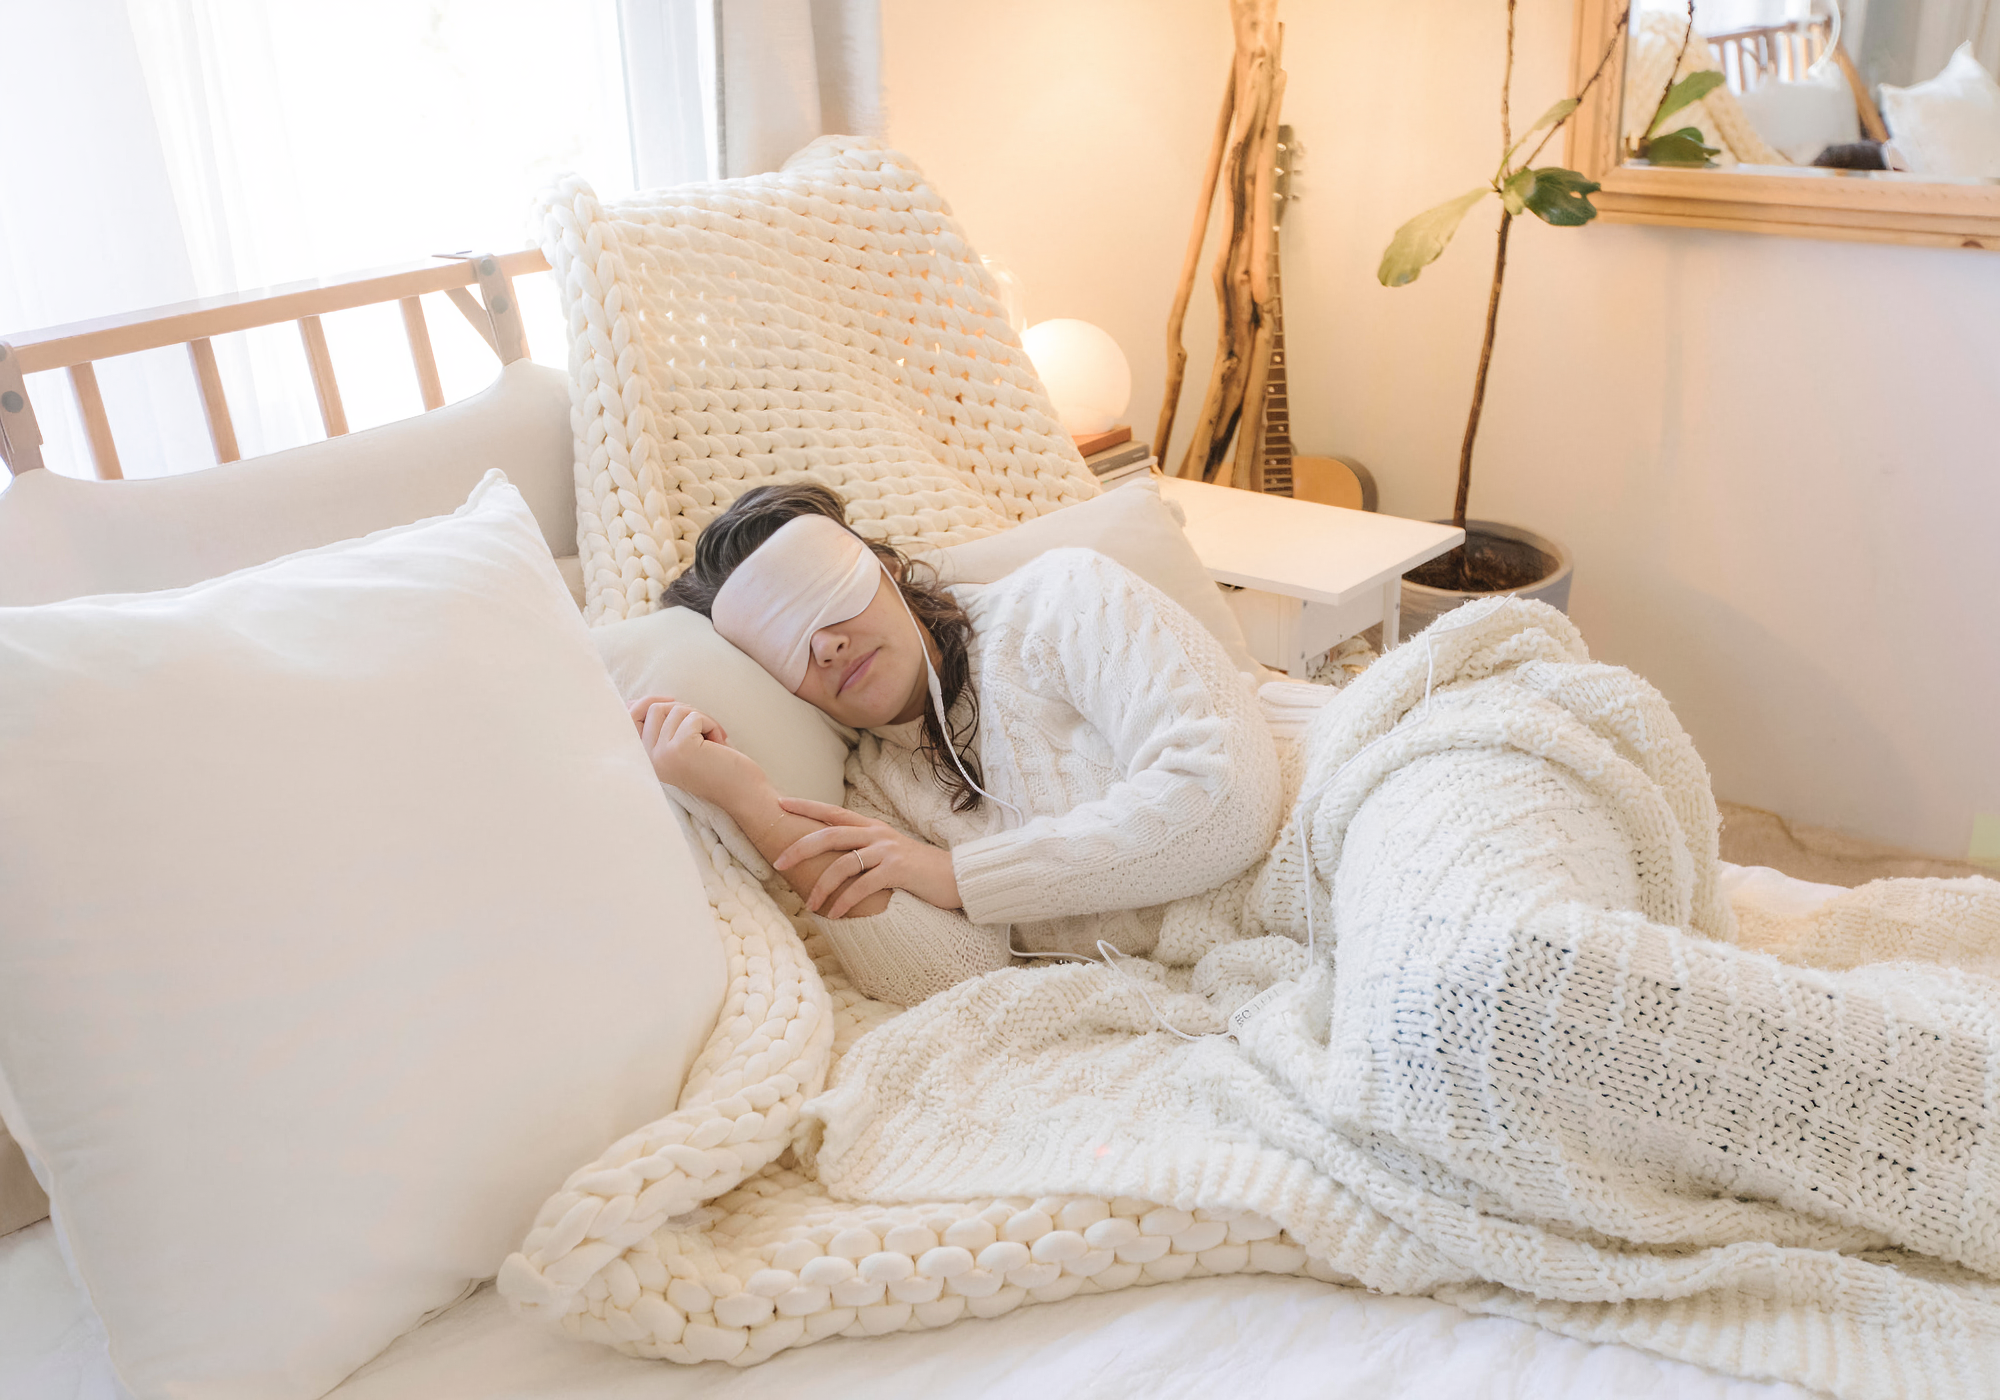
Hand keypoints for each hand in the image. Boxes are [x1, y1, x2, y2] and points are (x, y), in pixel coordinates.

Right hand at [629, 695, 766, 806]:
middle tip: (704, 728)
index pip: (627, 719)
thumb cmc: (716, 766)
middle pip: (654, 708)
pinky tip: (718, 745)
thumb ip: (659, 728)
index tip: (671, 702)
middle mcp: (649, 759)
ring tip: (712, 740)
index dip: (646, 702)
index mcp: (647, 759)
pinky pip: (694, 717)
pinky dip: (711, 725)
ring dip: (701, 718)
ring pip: (675, 710)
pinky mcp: (680, 748)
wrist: (742, 793)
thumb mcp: (679, 746)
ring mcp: (663, 754)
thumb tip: (629, 703)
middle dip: (684, 710)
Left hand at [773, 797, 962, 918]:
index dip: (806, 806)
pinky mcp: (897, 870)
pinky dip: (845, 901)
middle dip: (800, 848)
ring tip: (810, 904)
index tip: (781, 802)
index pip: (832, 811)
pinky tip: (835, 914)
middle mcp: (877, 834)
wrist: (955, 877)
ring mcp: (887, 851)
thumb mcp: (888, 853)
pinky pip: (862, 886)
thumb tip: (834, 861)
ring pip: (843, 864)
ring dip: (822, 886)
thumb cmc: (918, 870)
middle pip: (830, 834)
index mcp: (872, 827)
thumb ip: (864, 852)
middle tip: (778, 862)